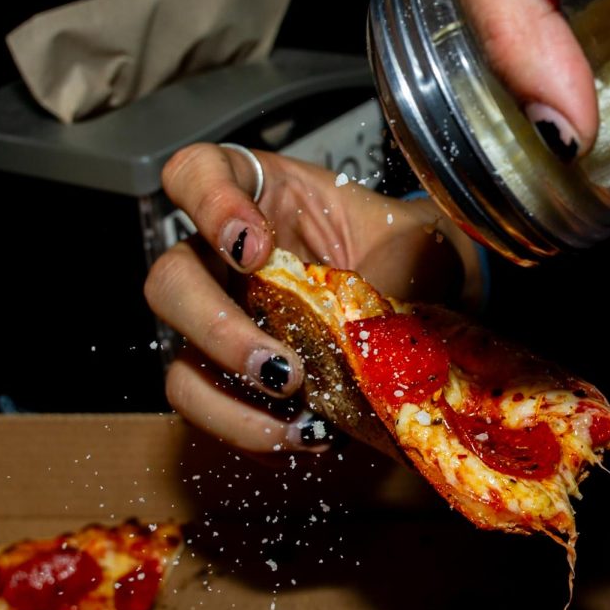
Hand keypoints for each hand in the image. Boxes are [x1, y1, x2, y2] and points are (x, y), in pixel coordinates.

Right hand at [144, 144, 481, 455]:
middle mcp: (225, 257)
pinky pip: (213, 411)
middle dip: (217, 329)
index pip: (196, 174)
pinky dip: (255, 432)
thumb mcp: (414, 244)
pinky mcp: (233, 377)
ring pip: (179, 360)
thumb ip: (389, 272)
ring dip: (229, 400)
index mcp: (264, 197)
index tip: (255, 248)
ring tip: (300, 421)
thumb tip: (375, 332)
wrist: (441, 306)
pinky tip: (310, 436)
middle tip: (284, 367)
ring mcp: (224, 319)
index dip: (208, 206)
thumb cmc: (414, 256)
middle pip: (169, 280)